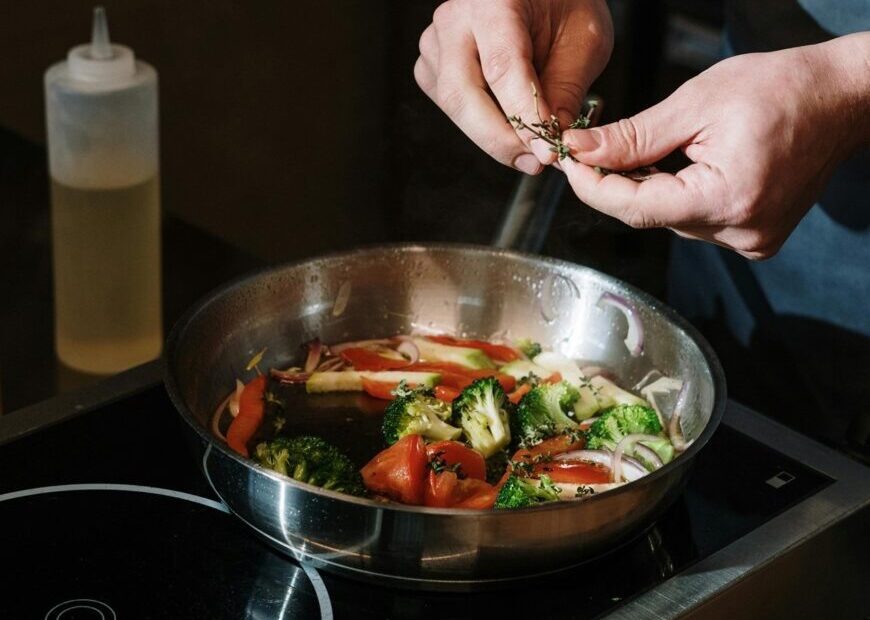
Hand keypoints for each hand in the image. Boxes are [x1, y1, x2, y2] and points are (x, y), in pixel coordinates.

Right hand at [415, 0, 612, 174]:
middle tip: (536, 160)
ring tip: (530, 144)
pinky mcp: (433, 65)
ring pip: (454, 107)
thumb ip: (566, 90)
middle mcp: (455, 19)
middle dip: (500, 139)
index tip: (545, 149)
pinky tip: (508, 124)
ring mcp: (437, 42)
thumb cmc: (563, 5)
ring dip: (492, 134)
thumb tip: (550, 141)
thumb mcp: (585, 40)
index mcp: (494, 1)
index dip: (523, 117)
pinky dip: (481, 124)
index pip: (501, 68)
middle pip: (462, 94)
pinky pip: (451, 108)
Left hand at [560, 33, 869, 258]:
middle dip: (617, 183)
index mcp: (726, 199)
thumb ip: (632, 138)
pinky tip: (686, 167)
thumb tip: (581, 152)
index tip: (568, 163)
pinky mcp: (754, 238)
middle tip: (594, 149)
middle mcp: (739, 232)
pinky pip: (696, 221)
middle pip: (651, 215)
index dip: (593, 187)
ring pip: (670, 219)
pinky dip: (678, 196)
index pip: (635, 209)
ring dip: (651, 188)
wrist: (838, 99)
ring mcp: (750, 241)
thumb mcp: (695, 103)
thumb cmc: (778, 89)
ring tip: (660, 148)